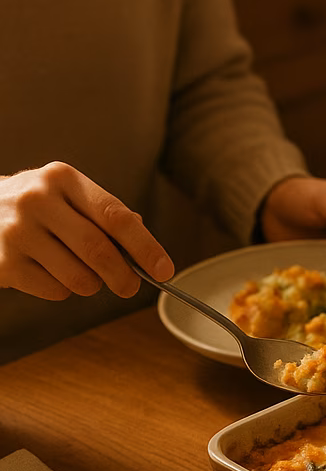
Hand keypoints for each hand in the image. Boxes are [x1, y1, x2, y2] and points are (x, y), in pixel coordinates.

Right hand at [0, 162, 173, 299]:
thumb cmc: (40, 208)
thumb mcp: (69, 196)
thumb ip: (107, 217)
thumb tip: (147, 254)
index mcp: (64, 179)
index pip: (115, 216)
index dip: (146, 247)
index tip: (164, 270)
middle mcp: (37, 200)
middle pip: (99, 251)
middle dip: (124, 277)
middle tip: (130, 287)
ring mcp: (16, 231)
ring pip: (79, 277)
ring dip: (92, 285)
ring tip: (82, 273)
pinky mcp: (3, 262)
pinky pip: (55, 291)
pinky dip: (63, 291)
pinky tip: (50, 272)